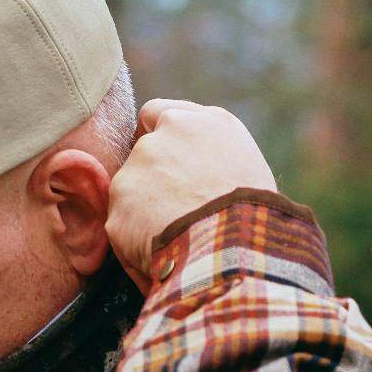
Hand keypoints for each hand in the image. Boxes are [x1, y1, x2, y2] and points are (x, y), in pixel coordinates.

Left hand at [105, 99, 276, 289]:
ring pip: (128, 192)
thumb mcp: (245, 166)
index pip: (156, 114)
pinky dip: (134, 243)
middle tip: (176, 211)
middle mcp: (162, 137)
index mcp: (198, 123)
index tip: (163, 159)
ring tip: (174, 240)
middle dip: (152, 180)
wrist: (233, 247)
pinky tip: (159, 257)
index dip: (155, 138)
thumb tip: (191, 171)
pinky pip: (122, 228)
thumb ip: (209, 154)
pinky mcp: (118, 207)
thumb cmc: (253, 214)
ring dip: (141, 212)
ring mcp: (135, 170)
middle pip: (142, 155)